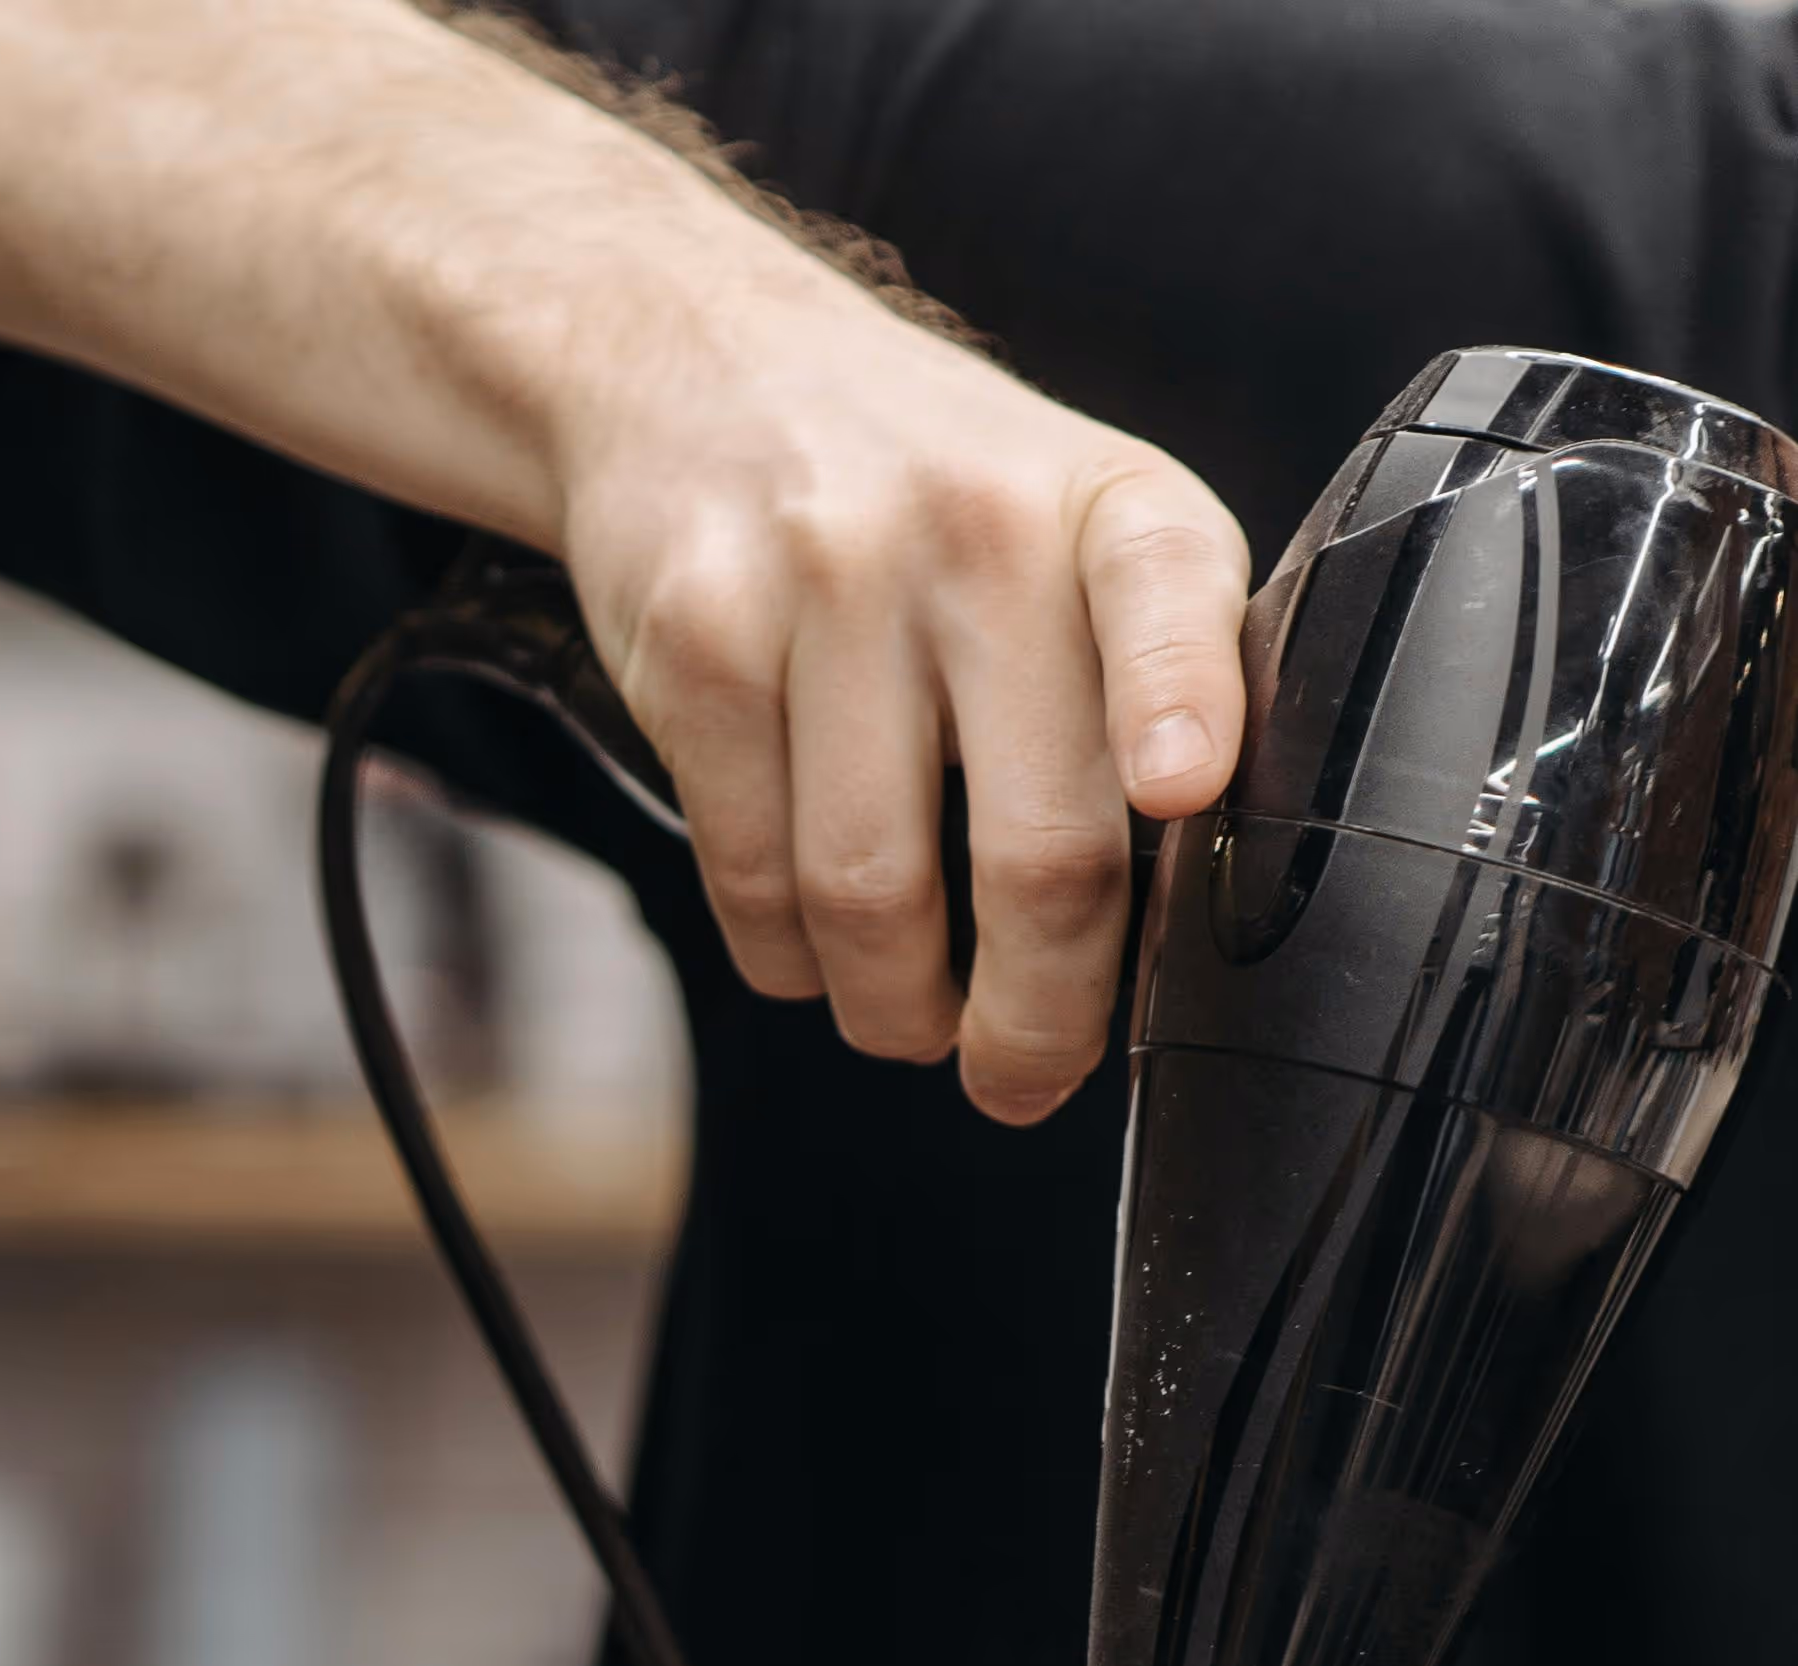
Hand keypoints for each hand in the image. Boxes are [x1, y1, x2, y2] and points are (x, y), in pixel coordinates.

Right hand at [557, 177, 1249, 1122]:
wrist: (702, 371)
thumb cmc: (930, 507)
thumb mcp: (1076, 539)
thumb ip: (1142, 696)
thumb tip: (1152, 946)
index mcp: (1111, 509)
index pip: (1166, 595)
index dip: (1178, 701)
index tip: (1183, 789)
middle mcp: (977, 527)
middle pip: (1033, 843)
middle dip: (1034, 1018)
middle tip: (1022, 1079)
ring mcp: (824, 579)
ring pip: (872, 897)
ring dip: (895, 1009)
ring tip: (909, 1013)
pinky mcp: (697, 642)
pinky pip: (753, 881)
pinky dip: (789, 959)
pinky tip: (814, 943)